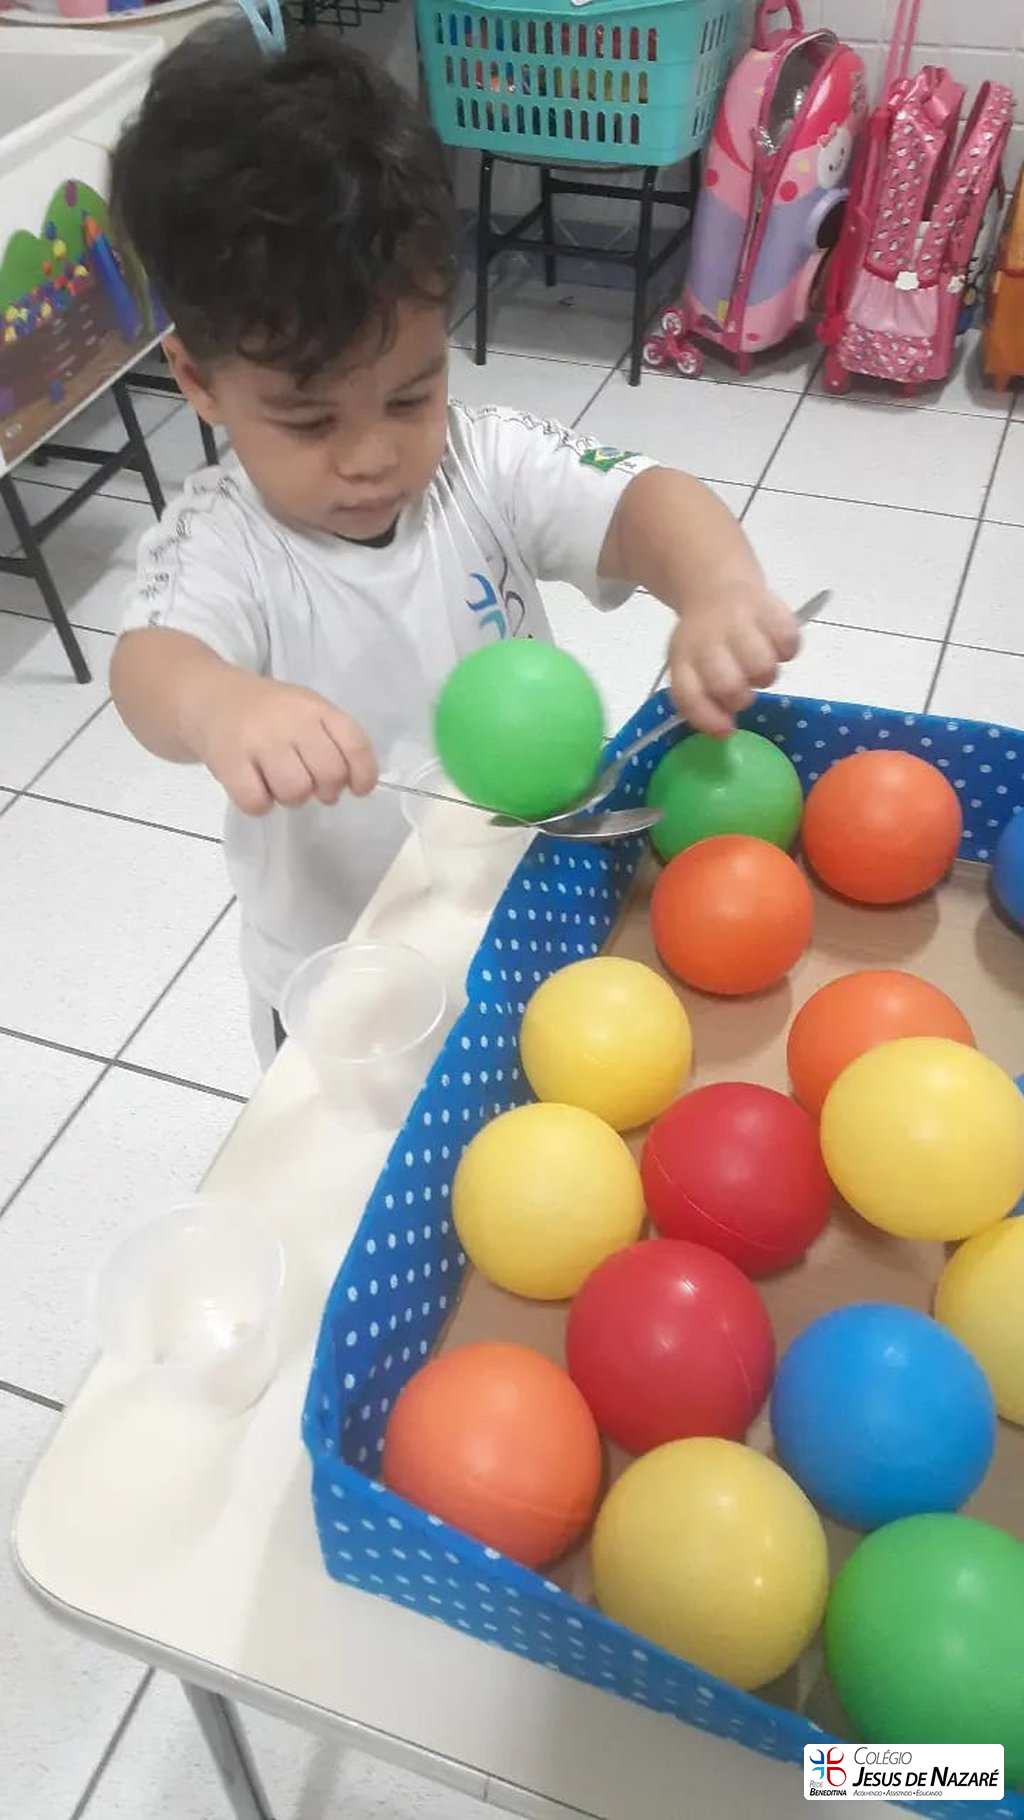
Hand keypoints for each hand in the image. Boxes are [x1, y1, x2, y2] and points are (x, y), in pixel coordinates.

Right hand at [194, 671, 377, 814]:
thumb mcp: (304, 711)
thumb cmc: (266, 713)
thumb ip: (331, 740)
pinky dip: (259, 804)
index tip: (358, 789)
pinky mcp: (228, 759)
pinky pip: (256, 802)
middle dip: (326, 791)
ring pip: (295, 791)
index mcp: (314, 707)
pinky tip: (255, 789)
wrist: (208, 697)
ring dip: (291, 798)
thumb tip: (352, 786)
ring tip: (278, 784)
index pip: (354, 743)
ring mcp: (258, 739)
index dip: (363, 774)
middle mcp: (290, 720)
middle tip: (311, 787)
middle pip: (329, 774)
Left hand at [667, 581, 798, 736]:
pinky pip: (788, 641)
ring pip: (762, 666)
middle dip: (741, 698)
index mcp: (682, 658)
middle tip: (742, 688)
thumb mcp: (688, 667)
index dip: (709, 719)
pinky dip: (786, 649)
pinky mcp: (769, 607)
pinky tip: (774, 644)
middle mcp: (707, 640)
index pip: (689, 696)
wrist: (714, 588)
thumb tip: (725, 731)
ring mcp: (738, 621)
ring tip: (758, 665)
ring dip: (765, 675)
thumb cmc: (703, 641)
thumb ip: (700, 700)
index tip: (727, 730)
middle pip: (728, 685)